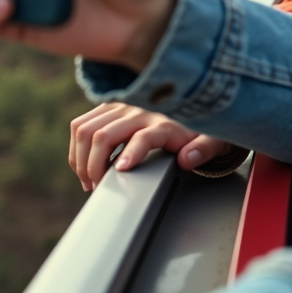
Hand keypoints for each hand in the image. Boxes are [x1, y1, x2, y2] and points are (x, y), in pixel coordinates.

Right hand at [69, 102, 233, 190]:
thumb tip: (187, 159)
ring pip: (86, 128)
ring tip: (88, 180)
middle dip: (93, 166)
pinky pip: (82, 123)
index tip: (121, 171)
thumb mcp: (214, 140)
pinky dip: (77, 146)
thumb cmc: (203, 129)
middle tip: (97, 187)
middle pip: (103, 134)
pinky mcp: (111, 106)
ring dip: (80, 157)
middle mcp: (140, 111)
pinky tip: (84, 163)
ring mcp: (122, 106)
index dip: (131, 154)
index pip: (143, 137)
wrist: (198, 105)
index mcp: (166, 122)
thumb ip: (204, 150)